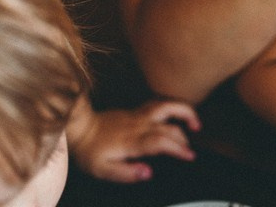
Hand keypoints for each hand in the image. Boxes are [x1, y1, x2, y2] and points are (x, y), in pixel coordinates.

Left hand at [68, 99, 199, 182]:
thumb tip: (148, 172)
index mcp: (132, 141)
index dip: (179, 148)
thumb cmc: (90, 151)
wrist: (80, 127)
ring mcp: (139, 114)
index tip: (189, 156)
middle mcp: (139, 124)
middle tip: (191, 152)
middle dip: (184, 139)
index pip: (162, 141)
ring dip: (185, 113)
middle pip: (169, 127)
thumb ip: (126, 173)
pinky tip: (179, 113)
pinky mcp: (138, 110)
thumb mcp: (102, 170)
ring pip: (168, 106)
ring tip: (196, 123)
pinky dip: (174, 105)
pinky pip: (160, 102)